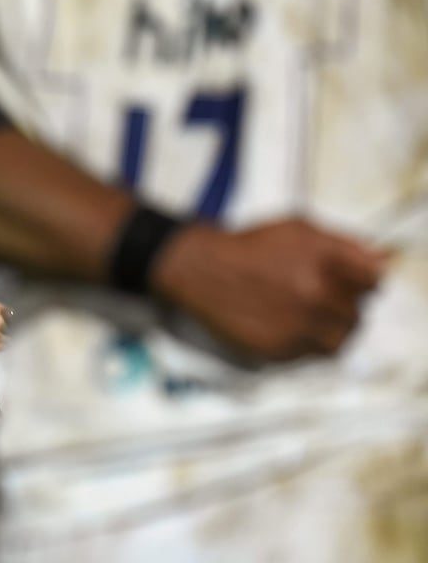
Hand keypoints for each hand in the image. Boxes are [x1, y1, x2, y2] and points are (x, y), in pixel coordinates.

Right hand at [154, 218, 387, 360]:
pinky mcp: (279, 350)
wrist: (202, 270)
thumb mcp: (299, 229)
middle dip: (341, 308)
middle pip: (357, 315)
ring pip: (338, 342)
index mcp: (328, 263)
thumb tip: (382, 260)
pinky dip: (302, 344)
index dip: (361, 283)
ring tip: (307, 319)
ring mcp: (298, 326)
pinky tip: (285, 325)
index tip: (352, 284)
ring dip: (329, 332)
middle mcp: (317, 296)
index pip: (374, 283)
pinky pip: (309, 356)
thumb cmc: (247, 249)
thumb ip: (346, 244)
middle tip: (317, 300)